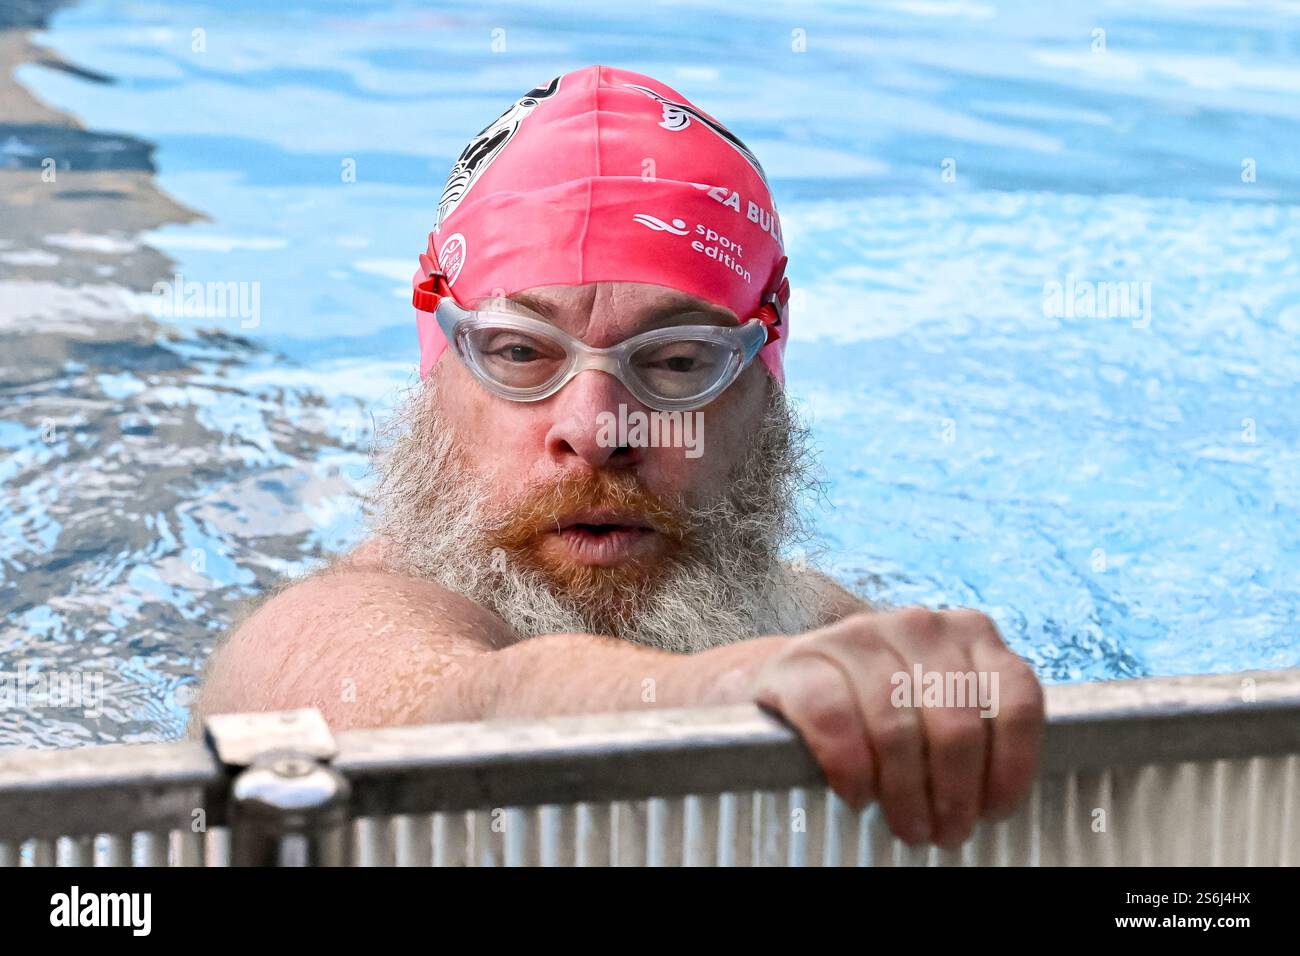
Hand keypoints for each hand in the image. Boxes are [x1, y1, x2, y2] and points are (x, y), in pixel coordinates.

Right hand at [750, 607, 1043, 846]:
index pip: (1015, 702)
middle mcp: (919, 625)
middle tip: (944, 832)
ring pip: (897, 731)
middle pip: (957, 727)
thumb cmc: (886, 705)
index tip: (992, 812)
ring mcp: (857, 636)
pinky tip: (857, 794)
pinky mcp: (802, 659)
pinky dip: (851, 770)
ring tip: (906, 825)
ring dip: (905, 795)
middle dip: (954, 795)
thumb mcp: (944, 704)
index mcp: (971, 633)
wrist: (798, 676)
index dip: (1011, 768)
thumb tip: (993, 802)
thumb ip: (977, 728)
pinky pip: (835, 722)